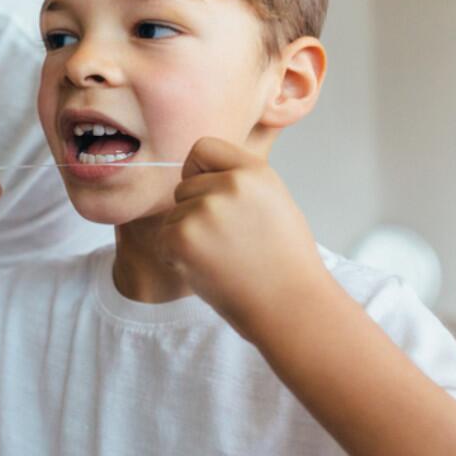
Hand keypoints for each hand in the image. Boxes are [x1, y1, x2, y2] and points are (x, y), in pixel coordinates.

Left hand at [158, 137, 330, 339]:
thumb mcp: (274, 201)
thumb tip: (200, 172)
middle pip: (184, 185)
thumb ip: (240, 181)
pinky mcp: (183, 238)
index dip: (200, 172)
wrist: (291, 307)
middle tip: (229, 242)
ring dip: (188, 236)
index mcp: (254, 171)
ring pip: (174, 214)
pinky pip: (164, 238)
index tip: (213, 196)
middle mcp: (229, 185)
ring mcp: (204, 211)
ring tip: (224, 258)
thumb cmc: (285, 261)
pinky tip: (209, 270)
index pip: (203, 148)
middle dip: (196, 211)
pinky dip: (177, 256)